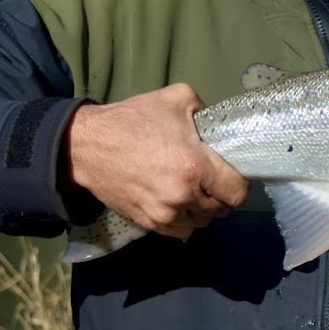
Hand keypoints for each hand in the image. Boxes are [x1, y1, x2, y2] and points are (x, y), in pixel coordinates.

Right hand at [64, 83, 248, 238]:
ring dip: (203, 209)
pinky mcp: (148, 222)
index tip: (231, 174)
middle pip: (221, 210)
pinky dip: (185, 220)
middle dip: (221, 195)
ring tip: (194, 190)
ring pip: (201, 222)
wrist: (88, 145)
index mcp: (195, 167)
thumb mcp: (177, 98)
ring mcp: (164, 214)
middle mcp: (183, 196)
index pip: (237, 193)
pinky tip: (179, 202)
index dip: (239, 184)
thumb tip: (219, 127)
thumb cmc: (133, 119)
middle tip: (212, 179)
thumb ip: (206, 110)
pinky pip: (181, 231)